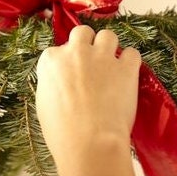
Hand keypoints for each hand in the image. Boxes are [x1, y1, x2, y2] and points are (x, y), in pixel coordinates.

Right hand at [36, 25, 140, 164]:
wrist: (90, 143)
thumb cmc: (62, 132)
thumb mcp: (44, 104)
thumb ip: (53, 83)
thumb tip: (61, 82)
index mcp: (52, 61)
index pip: (58, 49)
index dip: (67, 62)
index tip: (71, 74)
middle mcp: (76, 52)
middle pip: (82, 32)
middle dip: (87, 43)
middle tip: (91, 61)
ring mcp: (101, 57)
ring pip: (108, 35)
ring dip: (109, 47)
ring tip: (111, 64)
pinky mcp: (125, 68)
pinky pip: (132, 53)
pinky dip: (131, 62)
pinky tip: (128, 73)